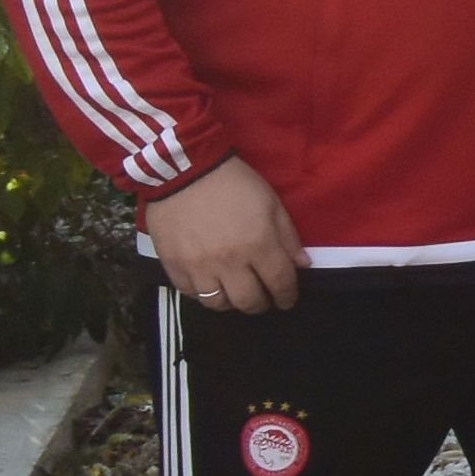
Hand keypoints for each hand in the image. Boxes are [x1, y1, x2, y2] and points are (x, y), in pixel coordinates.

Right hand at [145, 157, 305, 316]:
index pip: (280, 283)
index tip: (287, 299)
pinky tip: (210, 284)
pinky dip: (203, 294)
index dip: (288, 296)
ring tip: (236, 293)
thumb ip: (288, 237)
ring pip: (217, 303)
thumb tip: (302, 265)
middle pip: (248, 301)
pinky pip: (190, 293)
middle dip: (261, 304)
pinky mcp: (173, 265)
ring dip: (231, 303)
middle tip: (263, 298)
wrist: (184, 171)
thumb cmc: (234, 183)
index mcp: (258, 245)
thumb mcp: (271, 203)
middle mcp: (229, 262)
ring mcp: (198, 266)